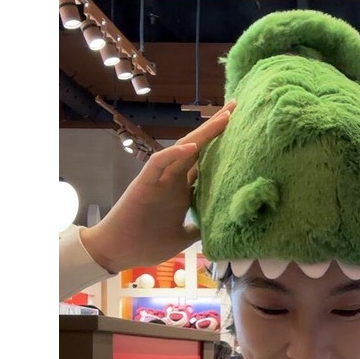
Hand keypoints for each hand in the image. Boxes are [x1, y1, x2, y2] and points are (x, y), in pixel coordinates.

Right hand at [80, 101, 235, 272]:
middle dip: (216, 127)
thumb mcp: (182, 238)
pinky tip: (193, 146)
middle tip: (235, 106)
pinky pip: (159, 163)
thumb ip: (198, 229)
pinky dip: (174, 153)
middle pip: (198, 148)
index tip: (242, 131)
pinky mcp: (144, 184)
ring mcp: (159, 179)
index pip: (206, 163)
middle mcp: (173, 179)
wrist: (117, 252)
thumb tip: (218, 228)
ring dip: (203, 133)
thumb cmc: (146, 244)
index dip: (223, 147)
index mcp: (182, 190)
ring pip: (182, 149)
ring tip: (224, 117)